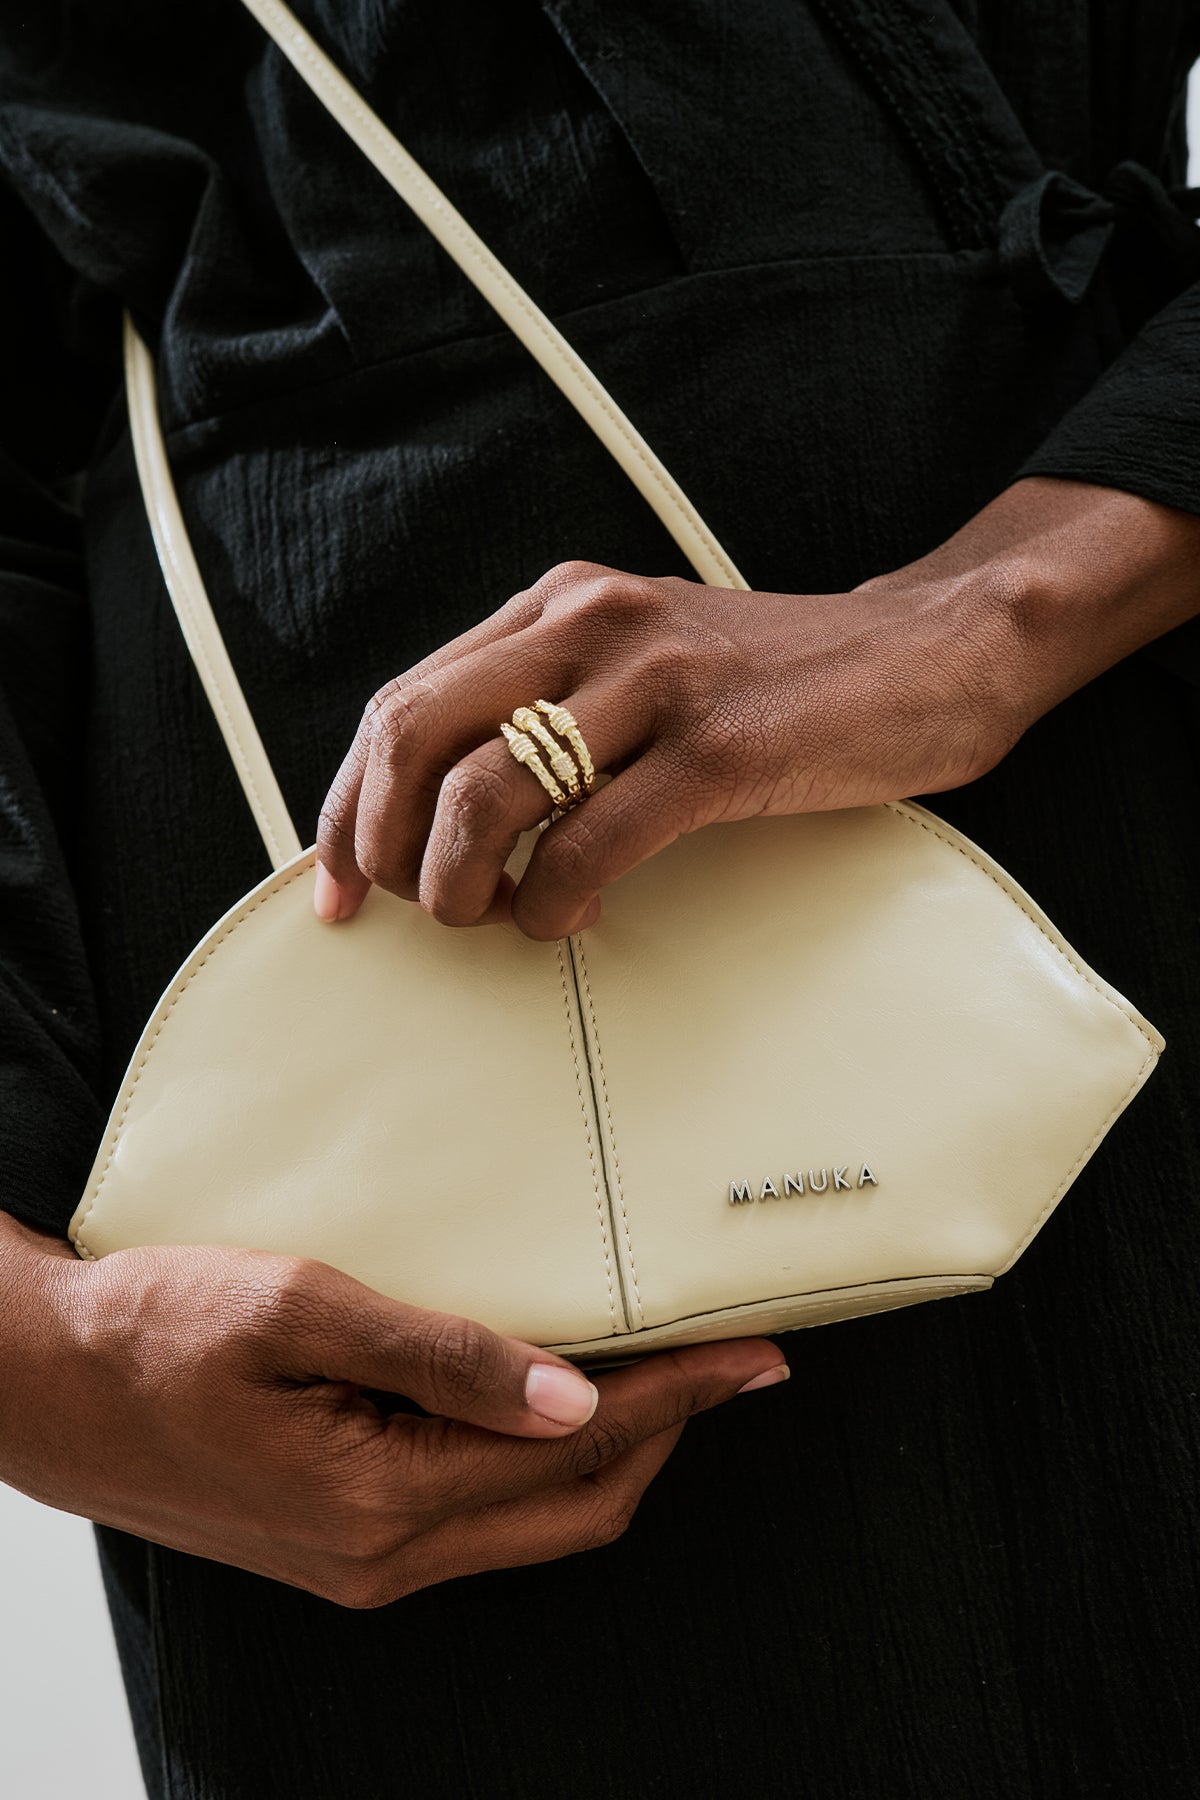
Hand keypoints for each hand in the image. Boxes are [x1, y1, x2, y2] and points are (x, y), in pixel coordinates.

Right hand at [0, 1215, 784, 1606]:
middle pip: (578, 1504)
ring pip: (536, 1518)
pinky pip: (482, 1515)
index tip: (753, 1354)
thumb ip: (442, 1352)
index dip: (679, 1395)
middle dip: (672, 1432)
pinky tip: (557, 1404)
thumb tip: (574, 1390)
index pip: (577, 1445)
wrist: (51, 1387)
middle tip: (736, 1361)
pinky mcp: (347, 1542)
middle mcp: (386, 1553)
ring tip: (669, 1375)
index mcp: (382, 1497)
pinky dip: (544, 1461)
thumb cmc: (156, 1332)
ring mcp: (366, 1561)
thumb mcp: (297, 1310)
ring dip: (612, 1447)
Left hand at [315, 477, 1199, 939]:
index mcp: (558, 605)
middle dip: (378, 844)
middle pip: (415, 737)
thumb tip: (449, 821)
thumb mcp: (643, 665)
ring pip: (488, 790)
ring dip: (458, 883)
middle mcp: (590, 624)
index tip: (336, 887)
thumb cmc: (777, 682)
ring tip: (488, 919)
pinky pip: (591, 841)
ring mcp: (656, 682)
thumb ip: (553, 709)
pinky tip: (570, 920)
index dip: (346, 806)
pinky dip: (554, 902)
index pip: (403, 704)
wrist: (929, 651)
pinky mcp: (720, 748)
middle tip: (399, 914)